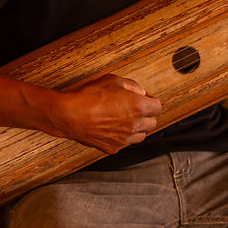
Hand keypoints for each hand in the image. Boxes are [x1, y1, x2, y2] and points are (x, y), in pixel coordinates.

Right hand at [47, 74, 161, 153]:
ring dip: (137, 127)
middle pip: (152, 123)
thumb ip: (131, 85)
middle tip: (134, 108)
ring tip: (123, 119)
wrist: (69, 115)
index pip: (157, 107)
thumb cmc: (89, 96)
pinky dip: (122, 136)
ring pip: (140, 136)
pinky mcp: (113, 148)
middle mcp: (134, 125)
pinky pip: (124, 143)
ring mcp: (124, 139)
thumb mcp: (112, 80)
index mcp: (138, 107)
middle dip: (146, 115)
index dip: (152, 101)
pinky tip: (111, 127)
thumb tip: (140, 92)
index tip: (145, 99)